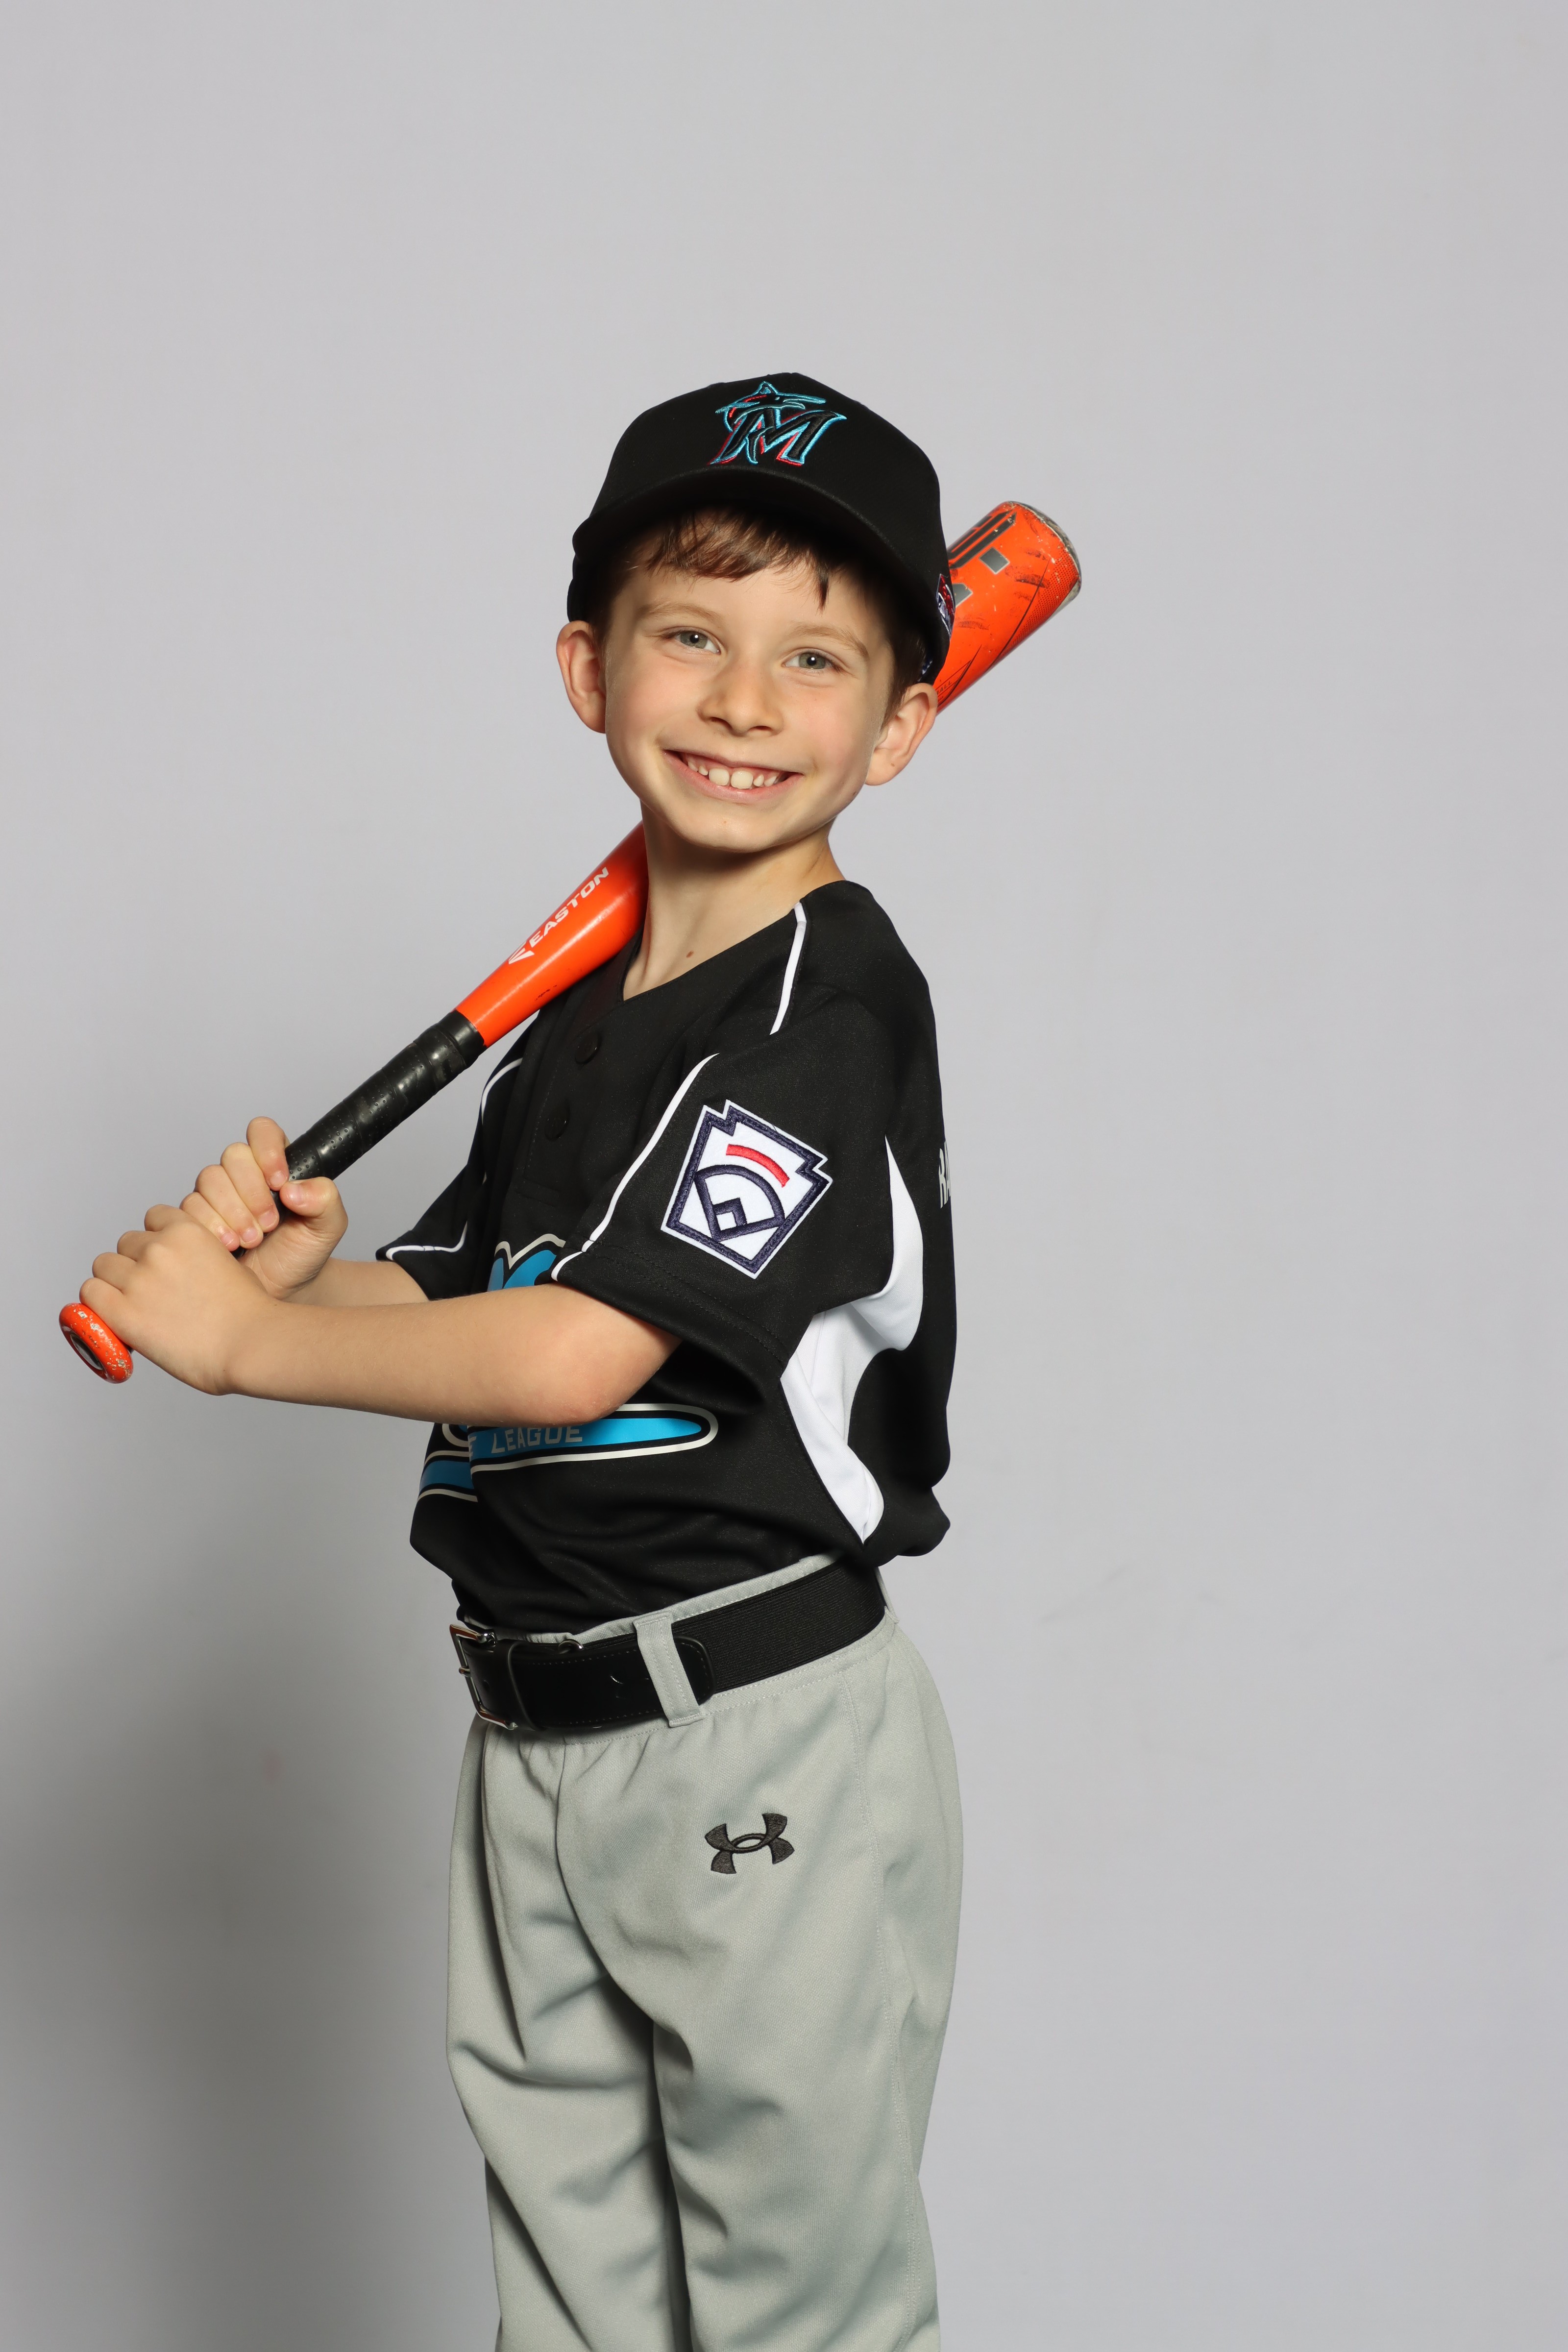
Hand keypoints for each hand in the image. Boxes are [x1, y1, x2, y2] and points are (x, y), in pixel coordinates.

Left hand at [82, 1205, 280, 1393]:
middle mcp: (159, 1248)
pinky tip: (115, 1317)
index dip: (158, 1240)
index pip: (153, 1217)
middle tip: (149, 1290)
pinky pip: (91, 1293)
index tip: (163, 1260)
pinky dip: (98, 1303)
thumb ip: (199, 1258)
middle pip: (125, 1243)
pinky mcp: (123, 1312)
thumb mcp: (229, 1265)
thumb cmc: (249, 1315)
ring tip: (131, 1305)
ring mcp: (138, 1279)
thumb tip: (183, 1273)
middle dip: (135, 1263)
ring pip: (103, 1266)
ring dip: (114, 1283)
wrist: (250, 1346)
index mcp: (187, 1231)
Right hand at [181, 1117, 347, 1299]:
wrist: (281, 1289)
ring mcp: (217, 1194)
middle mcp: (244, 1173)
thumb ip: (324, 1199)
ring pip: (209, 1180)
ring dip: (232, 1212)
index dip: (267, 1150)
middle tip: (269, 1224)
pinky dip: (211, 1226)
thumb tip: (294, 1189)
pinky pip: (190, 1207)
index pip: (263, 1132)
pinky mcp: (197, 1216)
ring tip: (253, 1240)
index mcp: (276, 1164)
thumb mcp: (328, 1226)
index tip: (279, 1182)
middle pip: (233, 1155)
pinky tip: (230, 1245)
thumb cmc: (303, 1253)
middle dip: (251, 1192)